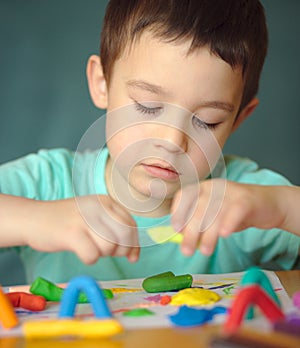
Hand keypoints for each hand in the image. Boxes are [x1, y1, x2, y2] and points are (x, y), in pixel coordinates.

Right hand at [12, 195, 139, 263]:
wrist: (33, 218)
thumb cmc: (67, 221)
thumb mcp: (94, 217)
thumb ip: (114, 230)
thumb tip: (134, 254)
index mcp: (106, 201)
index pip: (131, 224)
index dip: (134, 244)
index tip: (132, 257)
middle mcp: (98, 207)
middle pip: (124, 236)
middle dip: (121, 251)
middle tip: (108, 254)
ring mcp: (84, 219)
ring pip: (109, 247)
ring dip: (102, 254)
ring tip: (89, 248)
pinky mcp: (71, 233)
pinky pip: (92, 255)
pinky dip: (88, 259)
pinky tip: (80, 252)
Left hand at [171, 179, 284, 255]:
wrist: (269, 204)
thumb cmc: (236, 212)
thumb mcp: (214, 216)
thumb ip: (198, 224)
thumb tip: (179, 236)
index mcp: (203, 188)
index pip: (184, 196)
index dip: (178, 213)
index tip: (176, 230)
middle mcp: (215, 187)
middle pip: (198, 208)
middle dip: (190, 231)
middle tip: (187, 251)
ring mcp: (231, 192)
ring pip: (215, 213)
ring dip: (208, 234)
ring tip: (205, 251)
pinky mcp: (247, 200)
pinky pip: (235, 211)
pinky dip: (229, 223)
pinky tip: (224, 235)